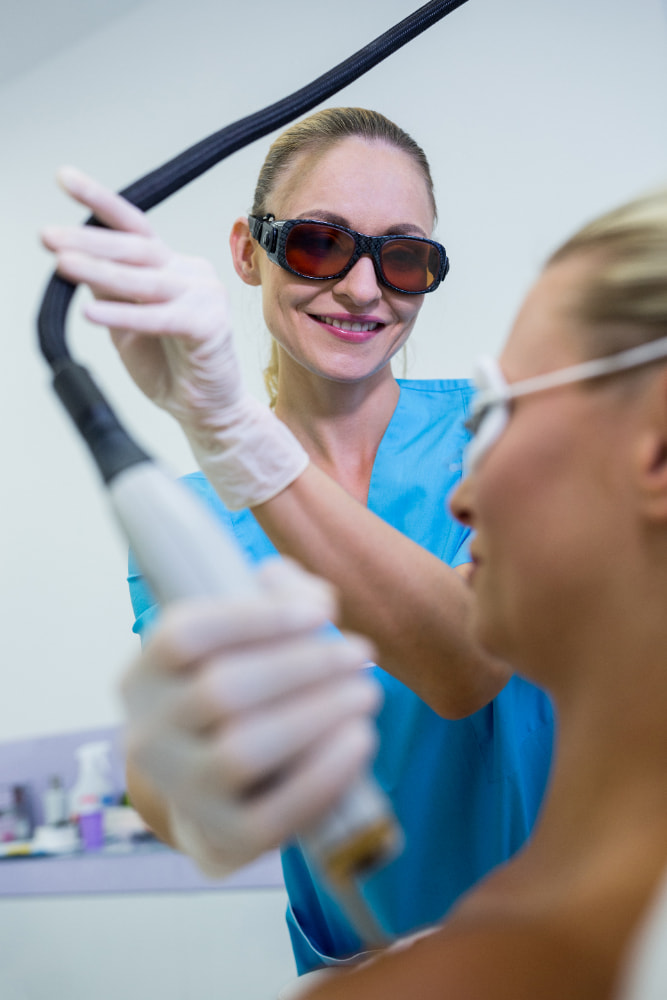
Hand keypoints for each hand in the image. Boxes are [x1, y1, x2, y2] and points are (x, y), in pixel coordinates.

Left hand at [41, 166, 241, 422]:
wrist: (204, 409)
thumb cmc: (170, 365)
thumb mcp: (127, 321)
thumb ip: (110, 290)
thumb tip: (74, 257)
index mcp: (172, 266)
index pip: (134, 226)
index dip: (100, 201)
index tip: (64, 178)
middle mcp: (191, 273)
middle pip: (136, 247)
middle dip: (89, 239)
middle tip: (48, 235)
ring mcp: (204, 297)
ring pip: (145, 279)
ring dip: (101, 271)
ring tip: (62, 264)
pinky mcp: (209, 326)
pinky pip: (160, 317)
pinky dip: (125, 315)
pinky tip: (93, 313)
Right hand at [120, 560, 379, 875]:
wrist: (224, 792)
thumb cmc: (245, 693)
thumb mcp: (252, 639)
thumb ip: (284, 601)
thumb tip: (314, 600)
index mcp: (144, 676)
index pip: (183, 635)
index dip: (256, 619)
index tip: (321, 612)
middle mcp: (147, 736)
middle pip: (220, 692)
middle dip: (303, 667)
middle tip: (360, 653)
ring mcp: (181, 794)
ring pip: (242, 752)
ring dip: (317, 715)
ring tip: (365, 692)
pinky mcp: (223, 839)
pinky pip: (274, 813)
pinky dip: (325, 773)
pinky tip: (361, 738)